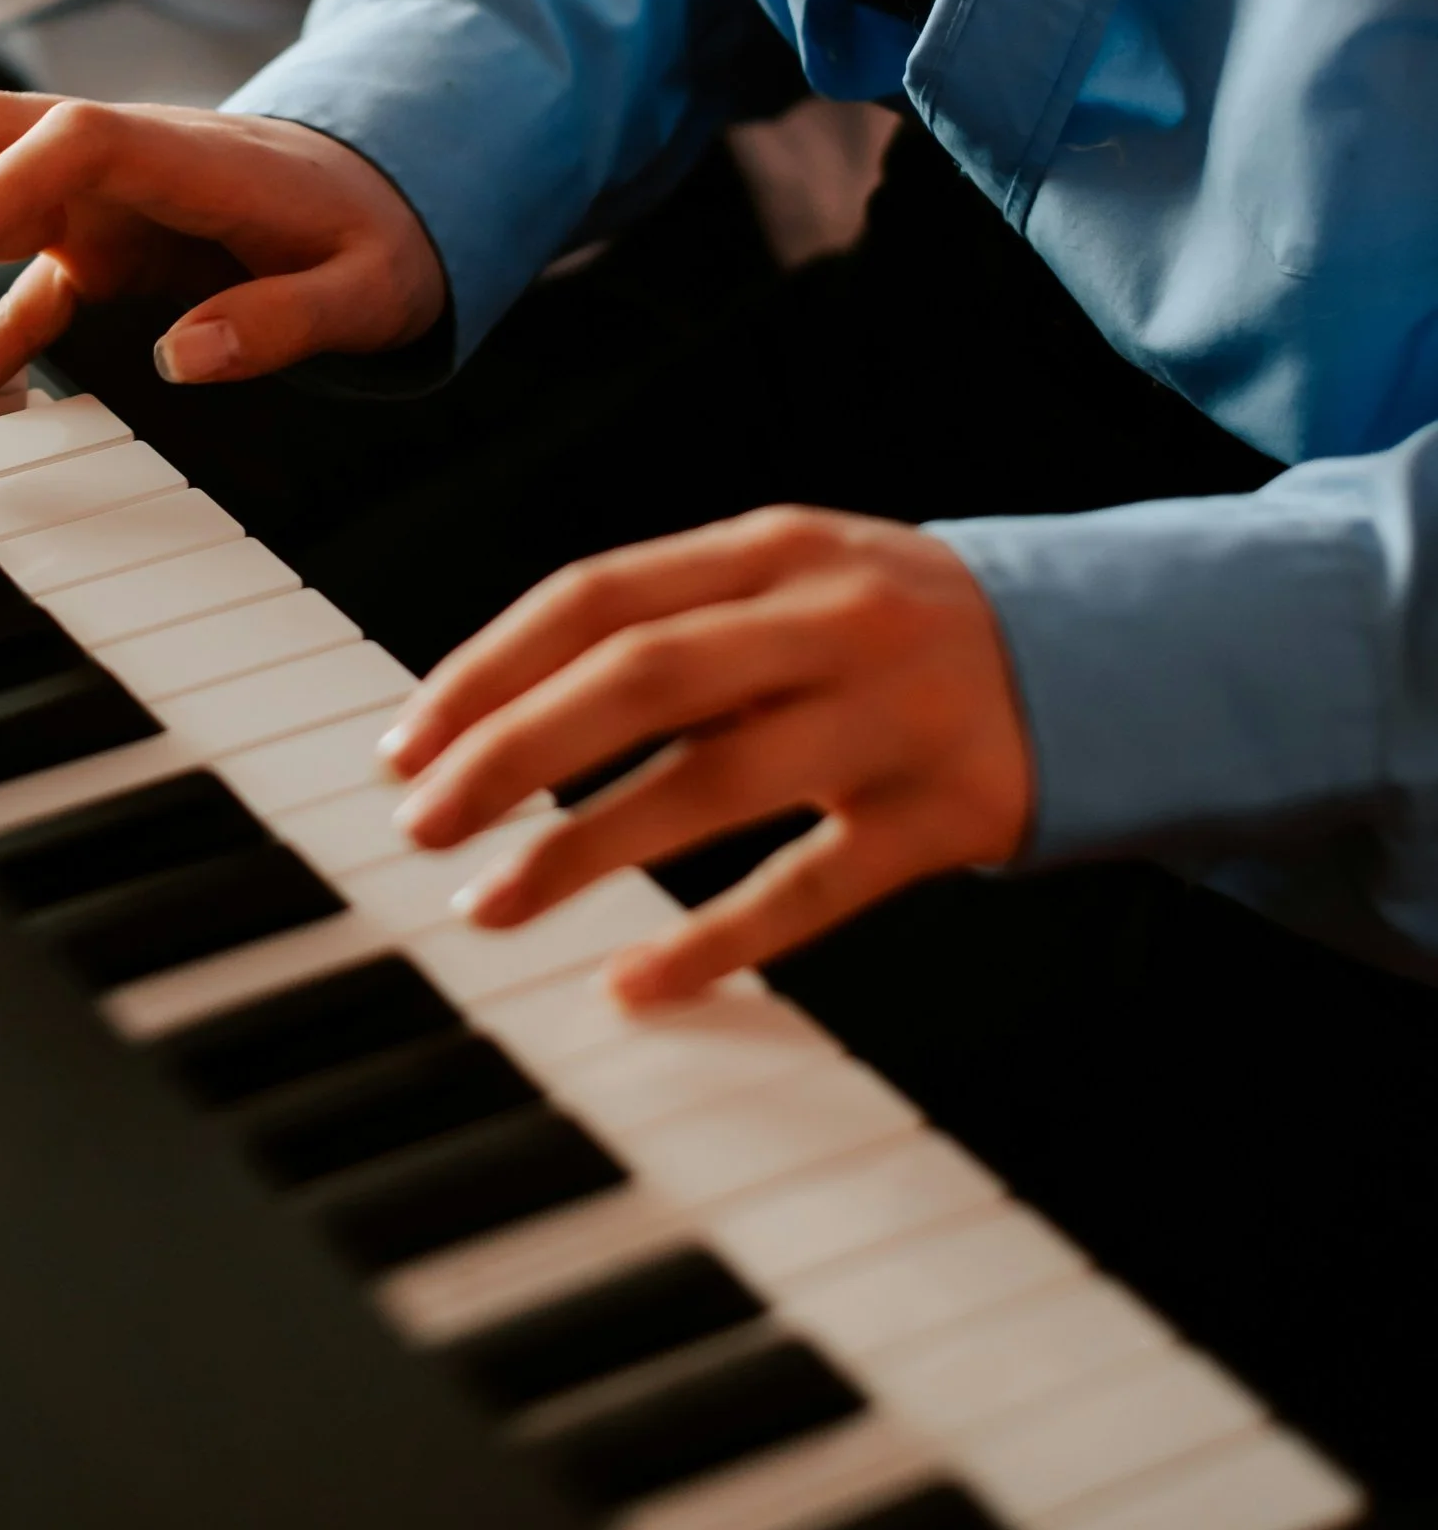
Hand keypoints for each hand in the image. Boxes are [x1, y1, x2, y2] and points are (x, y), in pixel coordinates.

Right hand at [0, 94, 446, 431]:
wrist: (395, 199)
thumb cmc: (377, 235)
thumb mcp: (364, 287)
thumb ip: (283, 320)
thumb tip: (187, 356)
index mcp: (175, 150)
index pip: (60, 139)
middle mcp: (115, 163)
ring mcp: (96, 204)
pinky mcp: (95, 251)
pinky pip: (12, 296)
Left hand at [383, 508, 1033, 1004]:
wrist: (1121, 653)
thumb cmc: (904, 629)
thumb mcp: (800, 581)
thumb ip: (677, 624)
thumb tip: (500, 710)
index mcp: (774, 546)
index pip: (596, 598)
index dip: (488, 672)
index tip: (408, 746)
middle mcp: (828, 618)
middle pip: (637, 679)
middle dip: (508, 755)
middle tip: (423, 826)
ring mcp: (889, 717)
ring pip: (710, 784)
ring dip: (581, 851)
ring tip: (491, 905)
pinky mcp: (941, 815)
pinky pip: (808, 888)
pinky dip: (712, 942)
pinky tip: (634, 983)